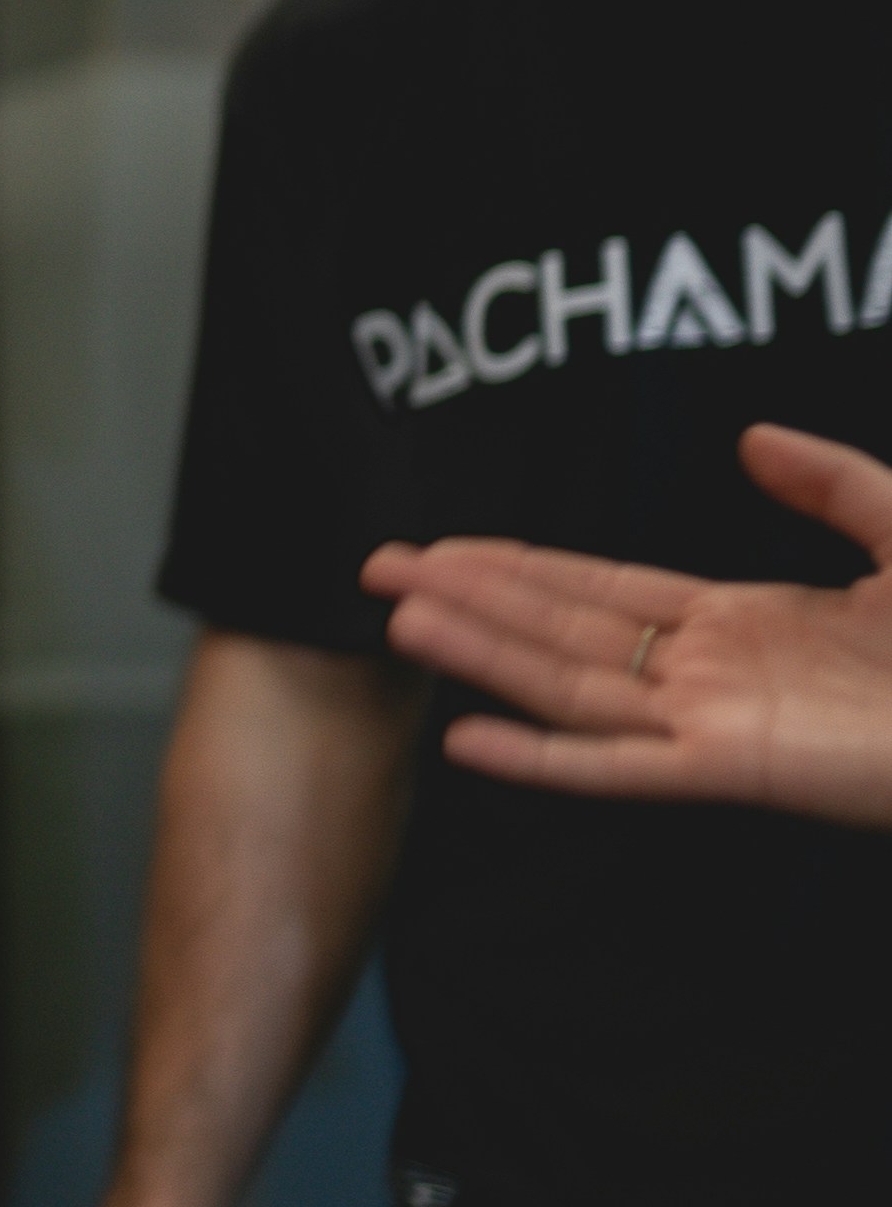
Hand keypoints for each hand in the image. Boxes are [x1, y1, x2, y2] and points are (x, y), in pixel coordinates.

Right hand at [363, 423, 891, 828]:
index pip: (600, 591)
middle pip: (559, 629)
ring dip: (481, 653)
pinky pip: (614, 767)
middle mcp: (706, 673)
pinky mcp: (728, 770)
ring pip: (566, 683)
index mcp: (741, 623)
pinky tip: (467, 741)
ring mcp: (710, 723)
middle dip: (468, 596)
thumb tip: (747, 437)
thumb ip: (831, 484)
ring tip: (401, 617)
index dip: (518, 565)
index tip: (444, 545)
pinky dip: (538, 759)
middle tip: (377, 568)